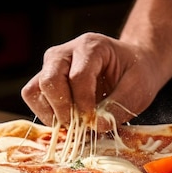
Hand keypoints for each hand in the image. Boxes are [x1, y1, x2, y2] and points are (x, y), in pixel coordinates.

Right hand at [21, 33, 163, 130]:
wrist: (132, 65)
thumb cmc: (136, 74)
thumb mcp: (138, 88)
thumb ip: (119, 106)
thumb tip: (95, 126)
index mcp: (91, 46)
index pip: (78, 76)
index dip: (84, 103)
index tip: (94, 121)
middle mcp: (65, 52)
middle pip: (49, 80)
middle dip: (63, 109)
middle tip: (80, 126)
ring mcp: (51, 65)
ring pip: (34, 90)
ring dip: (51, 113)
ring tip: (74, 124)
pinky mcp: (45, 79)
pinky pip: (33, 97)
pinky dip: (45, 114)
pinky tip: (66, 120)